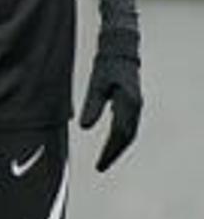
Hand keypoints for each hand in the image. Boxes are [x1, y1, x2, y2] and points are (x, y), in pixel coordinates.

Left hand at [78, 47, 141, 171]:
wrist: (119, 51)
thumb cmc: (106, 66)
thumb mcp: (96, 85)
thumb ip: (91, 106)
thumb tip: (84, 127)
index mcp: (128, 103)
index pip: (120, 134)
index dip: (109, 151)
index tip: (99, 165)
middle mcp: (135, 107)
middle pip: (126, 137)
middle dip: (113, 153)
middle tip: (100, 167)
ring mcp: (135, 106)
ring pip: (128, 133)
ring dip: (117, 147)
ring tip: (104, 160)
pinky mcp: (131, 104)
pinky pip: (127, 125)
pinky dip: (119, 137)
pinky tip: (110, 144)